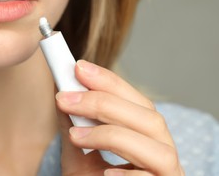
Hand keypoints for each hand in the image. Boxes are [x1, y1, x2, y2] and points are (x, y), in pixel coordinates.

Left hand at [55, 60, 183, 175]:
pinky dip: (130, 173)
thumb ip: (75, 129)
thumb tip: (64, 96)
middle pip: (149, 117)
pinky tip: (106, 173)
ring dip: (111, 133)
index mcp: (144, 138)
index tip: (78, 67)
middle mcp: (162, 153)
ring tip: (75, 136)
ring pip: (156, 145)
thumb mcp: (79, 158)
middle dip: (104, 102)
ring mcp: (168, 175)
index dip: (109, 81)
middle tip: (64, 97)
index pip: (135, 101)